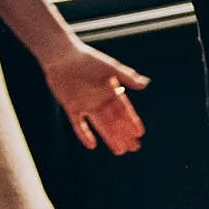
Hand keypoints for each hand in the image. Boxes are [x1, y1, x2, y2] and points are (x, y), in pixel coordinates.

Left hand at [37, 40, 148, 154]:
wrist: (63, 57)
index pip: (124, 111)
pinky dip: (85, 135)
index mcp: (111, 91)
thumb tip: (145, 84)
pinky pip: (79, 125)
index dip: (132, 122)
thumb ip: (127, 76)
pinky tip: (92, 146)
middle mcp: (100, 101)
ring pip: (101, 126)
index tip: (140, 134)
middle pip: (115, 122)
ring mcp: (86, 106)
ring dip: (110, 138)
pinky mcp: (71, 108)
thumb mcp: (110, 68)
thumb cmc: (89, 60)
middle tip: (134, 148)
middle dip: (124, 135)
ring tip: (120, 151)